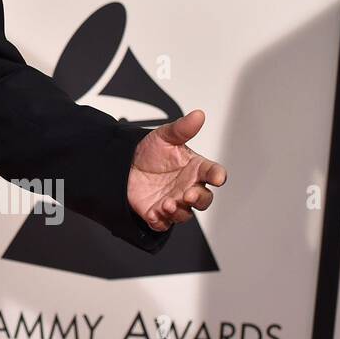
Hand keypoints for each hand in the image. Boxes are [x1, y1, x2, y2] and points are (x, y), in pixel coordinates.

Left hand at [127, 109, 225, 232]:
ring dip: (178, 211)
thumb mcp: (164, 136)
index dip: (217, 175)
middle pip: (204, 199)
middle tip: (188, 195)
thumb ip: (182, 129)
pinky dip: (160, 221)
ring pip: (185, 214)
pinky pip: (163, 223)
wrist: (122, 164)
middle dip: (199, 199)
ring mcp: (174, 202)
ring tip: (167, 204)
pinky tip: (154, 214)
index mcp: (195, 168)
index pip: (213, 172)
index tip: (217, 177)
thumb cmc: (150, 152)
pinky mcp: (157, 213)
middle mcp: (188, 187)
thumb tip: (198, 115)